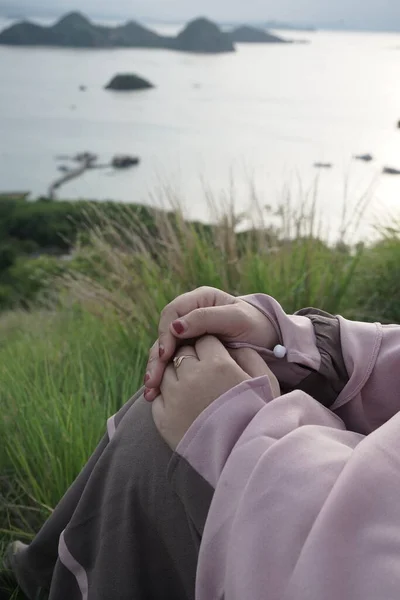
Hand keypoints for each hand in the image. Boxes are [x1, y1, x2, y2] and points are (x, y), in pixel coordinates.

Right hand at [145, 287, 278, 400]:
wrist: (271, 343)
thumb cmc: (256, 326)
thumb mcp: (236, 319)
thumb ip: (206, 318)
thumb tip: (174, 327)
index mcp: (199, 300)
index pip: (173, 313)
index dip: (166, 333)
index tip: (166, 354)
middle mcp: (190, 315)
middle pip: (164, 334)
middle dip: (156, 357)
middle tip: (152, 379)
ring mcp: (189, 335)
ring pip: (164, 350)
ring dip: (155, 370)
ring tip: (151, 391)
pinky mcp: (190, 352)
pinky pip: (173, 363)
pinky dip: (165, 378)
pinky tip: (157, 394)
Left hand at [152, 336, 279, 449]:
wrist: (243, 460)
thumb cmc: (259, 418)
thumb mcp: (266, 382)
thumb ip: (249, 356)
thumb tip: (232, 346)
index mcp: (218, 364)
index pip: (204, 340)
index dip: (211, 347)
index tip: (216, 358)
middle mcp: (192, 376)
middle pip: (182, 353)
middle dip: (192, 357)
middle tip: (203, 373)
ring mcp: (174, 398)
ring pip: (165, 371)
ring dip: (176, 375)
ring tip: (191, 389)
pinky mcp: (162, 419)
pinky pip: (157, 396)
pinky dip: (165, 395)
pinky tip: (180, 404)